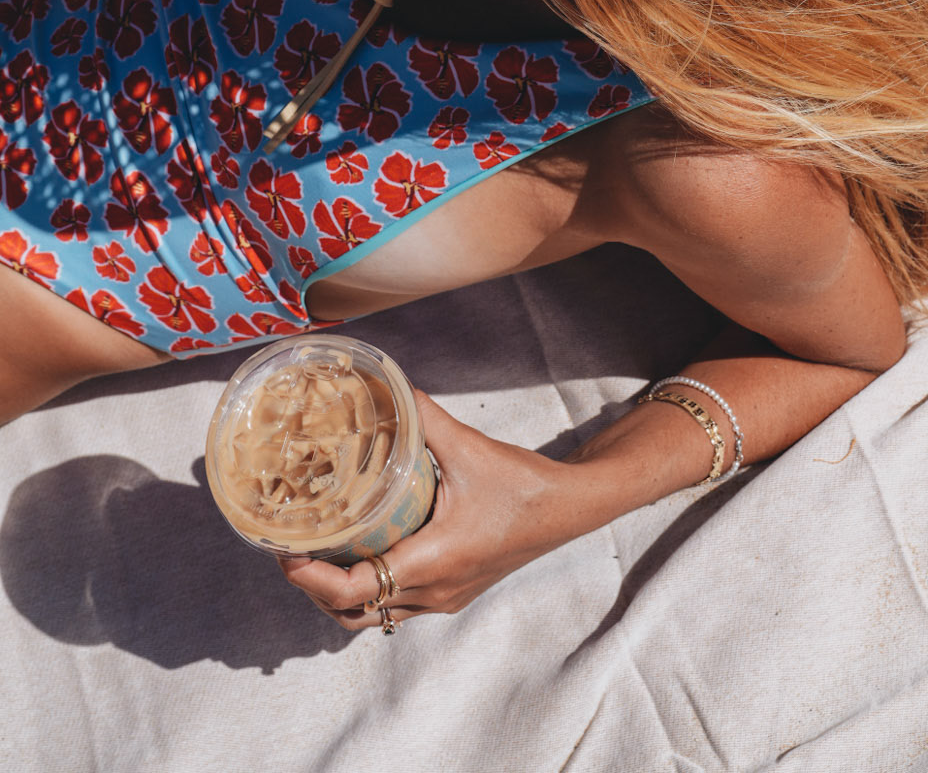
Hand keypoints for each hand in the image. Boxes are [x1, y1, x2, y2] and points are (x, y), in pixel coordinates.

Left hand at [281, 393, 596, 625]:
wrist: (568, 508)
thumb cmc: (522, 483)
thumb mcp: (468, 447)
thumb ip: (423, 418)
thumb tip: (388, 386)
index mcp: (431, 562)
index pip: (353, 591)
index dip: (310, 579)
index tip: (284, 555)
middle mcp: (433, 592)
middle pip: (353, 613)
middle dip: (315, 590)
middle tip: (293, 552)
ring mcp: (443, 598)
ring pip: (375, 614)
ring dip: (341, 593)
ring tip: (320, 552)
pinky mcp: (452, 591)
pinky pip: (397, 603)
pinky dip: (371, 587)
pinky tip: (366, 550)